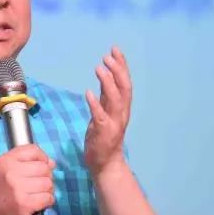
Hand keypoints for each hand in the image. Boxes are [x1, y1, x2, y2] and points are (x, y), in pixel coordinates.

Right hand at [0, 144, 55, 214]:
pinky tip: (39, 203)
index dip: (42, 158)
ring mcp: (18, 189)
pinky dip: (48, 201)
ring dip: (48, 190)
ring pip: (48, 183)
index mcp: (6, 161)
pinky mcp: (25, 204)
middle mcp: (11, 172)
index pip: (33, 150)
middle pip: (44, 168)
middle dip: (46, 176)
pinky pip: (48, 198)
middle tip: (39, 185)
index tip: (41, 166)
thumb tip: (52, 163)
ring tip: (39, 194)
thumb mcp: (4, 169)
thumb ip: (26, 162)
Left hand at [84, 46, 131, 177]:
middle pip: (124, 88)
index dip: (121, 66)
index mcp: (123, 108)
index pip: (125, 83)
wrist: (106, 164)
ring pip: (115, 99)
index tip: (115, 49)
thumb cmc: (104, 138)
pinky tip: (88, 92)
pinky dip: (95, 103)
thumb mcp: (106, 112)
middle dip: (118, 70)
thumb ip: (107, 97)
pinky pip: (100, 116)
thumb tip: (105, 77)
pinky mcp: (103, 132)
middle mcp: (121, 113)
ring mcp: (114, 123)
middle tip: (108, 55)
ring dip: (108, 82)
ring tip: (99, 68)